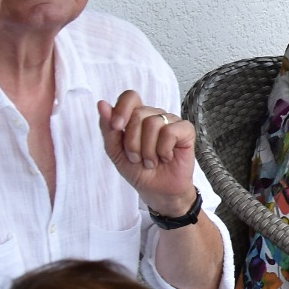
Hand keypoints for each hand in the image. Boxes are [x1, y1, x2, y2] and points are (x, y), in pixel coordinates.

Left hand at [99, 91, 199, 216]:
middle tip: (136, 157)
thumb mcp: (115, 151)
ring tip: (151, 161)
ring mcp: (172, 121)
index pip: (130, 97)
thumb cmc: (138, 170)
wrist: (156, 191)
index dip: (122, 109)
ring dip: (148, 150)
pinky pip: (170, 132)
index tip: (117, 128)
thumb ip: (108, 128)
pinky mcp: (186, 131)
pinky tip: (165, 158)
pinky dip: (163, 150)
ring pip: (153, 123)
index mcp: (137, 116)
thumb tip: (102, 104)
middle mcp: (155, 115)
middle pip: (138, 114)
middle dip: (132, 141)